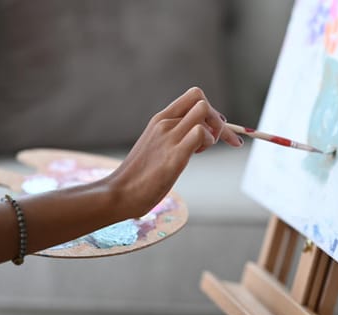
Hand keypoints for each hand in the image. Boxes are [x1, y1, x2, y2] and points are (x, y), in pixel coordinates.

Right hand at [105, 87, 242, 217]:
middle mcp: (164, 123)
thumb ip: (173, 139)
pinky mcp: (174, 155)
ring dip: (213, 130)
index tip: (218, 130)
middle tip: (218, 142)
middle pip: (202, 100)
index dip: (211, 111)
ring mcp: (168, 137)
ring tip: (201, 151)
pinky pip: (200, 133)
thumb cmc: (139, 177)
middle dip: (218, 120)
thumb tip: (197, 138)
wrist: (118, 194)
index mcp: (159, 120)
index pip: (193, 97)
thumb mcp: (157, 149)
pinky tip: (196, 156)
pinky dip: (207, 142)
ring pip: (204, 111)